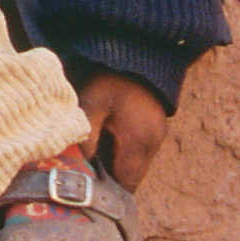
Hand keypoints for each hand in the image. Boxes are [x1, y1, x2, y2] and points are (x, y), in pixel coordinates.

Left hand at [77, 69, 168, 189]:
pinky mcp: (155, 128)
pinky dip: (124, 152)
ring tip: (95, 152)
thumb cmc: (112, 78)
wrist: (136, 53)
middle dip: (111, 177)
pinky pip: (139, 151)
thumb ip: (88, 134)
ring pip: (136, 165)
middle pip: (132, 177)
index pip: (126, 183)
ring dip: (117, 164)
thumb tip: (82, 163)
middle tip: (87, 169)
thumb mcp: (93, 102)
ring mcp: (157, 136)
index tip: (87, 184)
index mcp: (139, 141)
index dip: (107, 188)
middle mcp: (153, 144)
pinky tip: (107, 139)